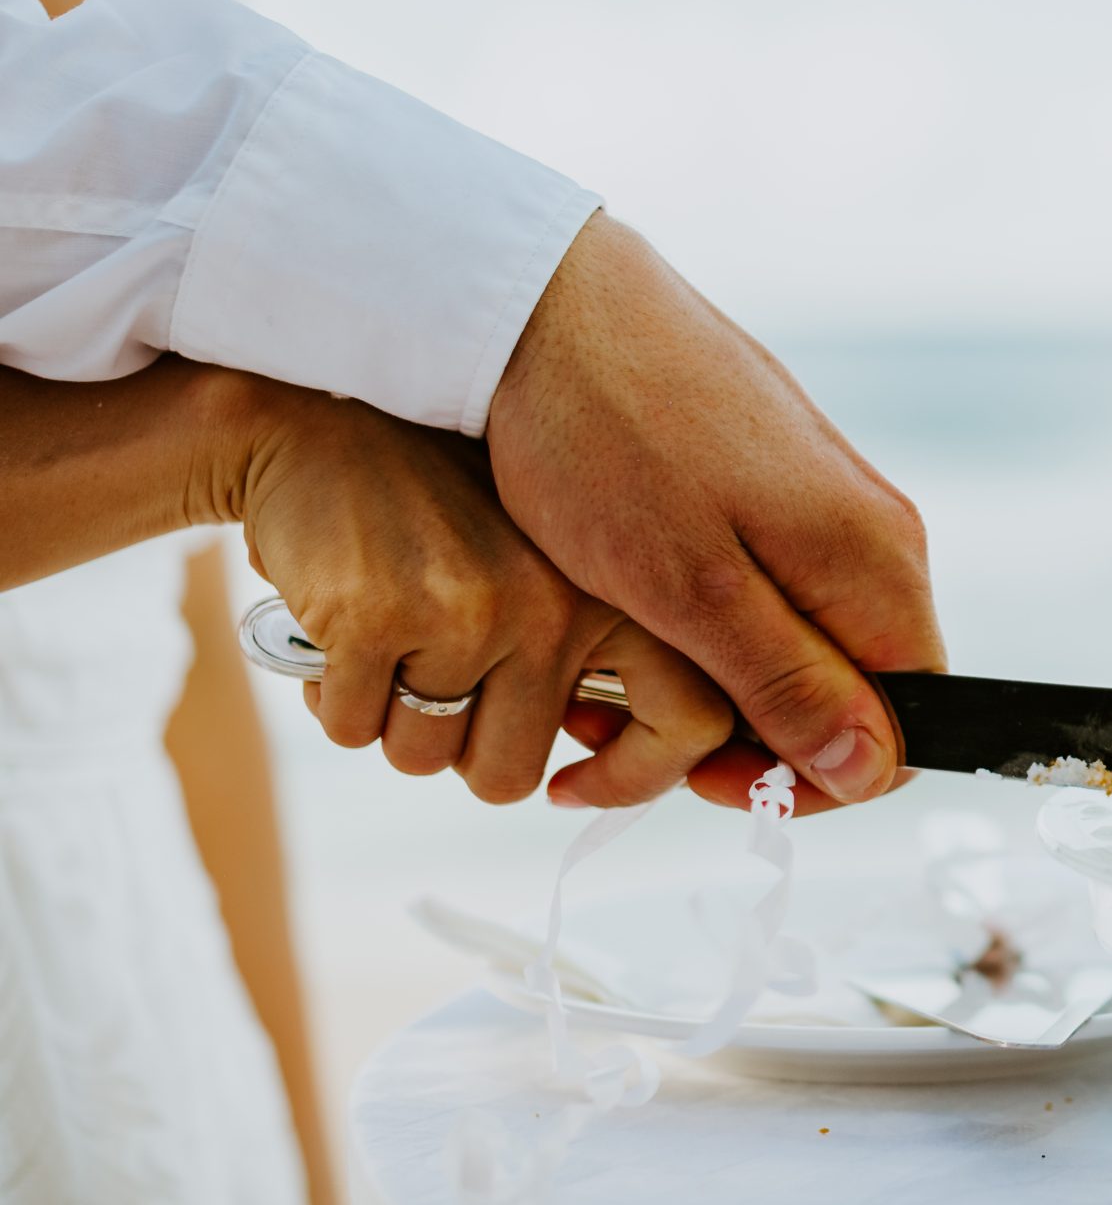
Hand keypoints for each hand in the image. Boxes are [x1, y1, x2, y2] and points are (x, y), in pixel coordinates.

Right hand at [221, 376, 734, 806]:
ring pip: (424, 760)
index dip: (635, 780)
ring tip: (393, 638)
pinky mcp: (379, 618)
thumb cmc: (442, 507)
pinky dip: (335, 699)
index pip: (692, 722)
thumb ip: (596, 650)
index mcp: (619, 587)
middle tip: (438, 684)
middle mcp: (559, 602)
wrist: (325, 420)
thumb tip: (607, 757)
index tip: (575, 784)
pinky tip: (343, 627)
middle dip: (460, 752)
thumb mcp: (554, 559)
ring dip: (393, 722)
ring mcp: (471, 610)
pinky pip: (353, 731)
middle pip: (512, 775)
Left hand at [485, 215, 944, 807]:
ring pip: (797, 645)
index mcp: (875, 560)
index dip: (817, 778)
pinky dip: (694, 630)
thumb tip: (873, 771)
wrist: (540, 301)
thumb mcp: (689, 590)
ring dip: (707, 690)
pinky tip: (614, 623)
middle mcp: (870, 532)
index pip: (905, 723)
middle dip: (747, 739)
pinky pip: (764, 590)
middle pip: (850, 689)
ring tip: (592, 689)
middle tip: (621, 738)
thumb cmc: (608, 439)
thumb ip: (790, 683)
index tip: (708, 777)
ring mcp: (820, 500)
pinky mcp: (769, 479)